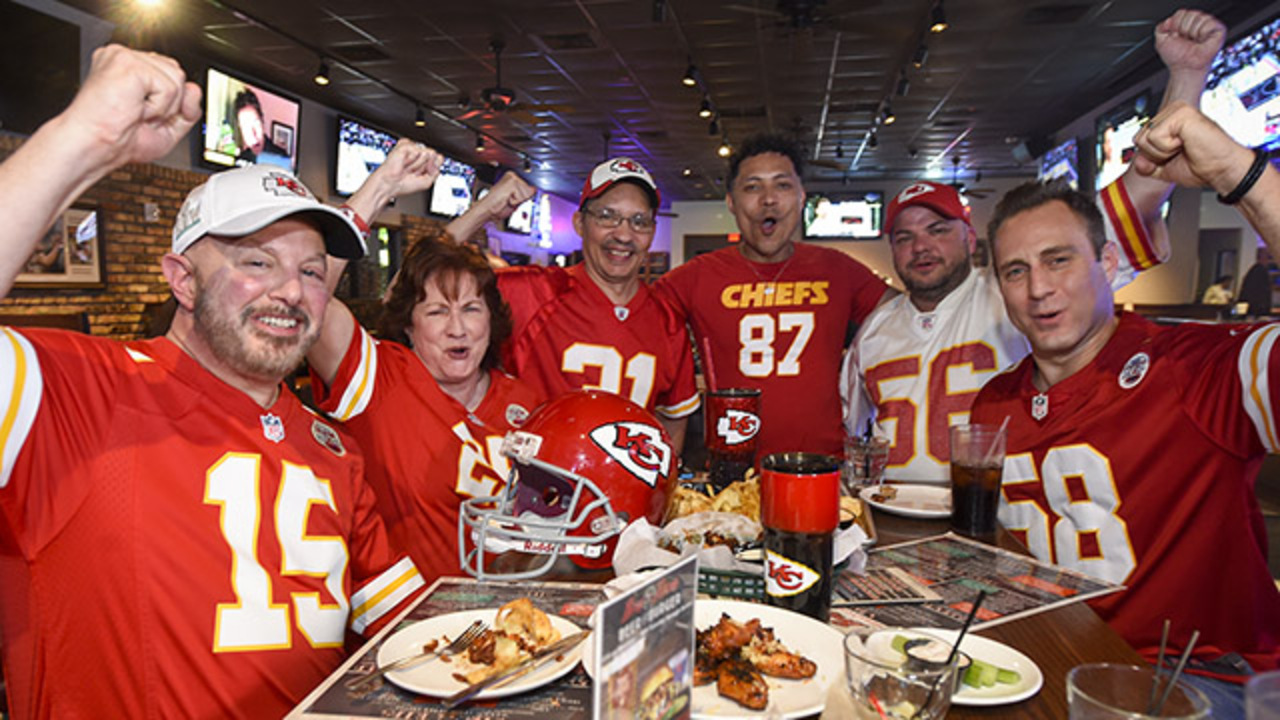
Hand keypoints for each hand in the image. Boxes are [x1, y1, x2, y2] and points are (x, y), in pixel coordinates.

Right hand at [60, 45, 200, 168]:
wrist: (96, 147)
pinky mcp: (127, 62)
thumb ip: (187, 108)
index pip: (170, 73)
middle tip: (140, 117)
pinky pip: (169, 86)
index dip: (171, 100)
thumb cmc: (118, 140)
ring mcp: (124, 57)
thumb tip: (195, 89)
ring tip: (136, 112)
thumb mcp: (166, 127)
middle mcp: (124, 58)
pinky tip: (134, 109)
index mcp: (128, 69)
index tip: (146, 116)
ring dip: (163, 107)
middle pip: (177, 73)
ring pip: (177, 78)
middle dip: (169, 103)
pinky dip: (158, 107)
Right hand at [368, 139, 441, 197]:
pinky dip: (411, 161)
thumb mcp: (428, 181)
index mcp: (425, 159)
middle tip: (413, 172)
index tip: (422, 175)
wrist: (390, 185)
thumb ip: (436, 170)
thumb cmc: (405, 184)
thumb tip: (437, 157)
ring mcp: (413, 147)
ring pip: (427, 153)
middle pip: (434, 155)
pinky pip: (418, 151)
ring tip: (408, 168)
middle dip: (425, 167)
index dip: (432, 169)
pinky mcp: (406, 144)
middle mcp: (419, 151)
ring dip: (418, 165)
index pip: (439, 158)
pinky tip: (404, 163)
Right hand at [477, 172, 535, 222]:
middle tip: (510, 200)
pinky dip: (516, 201)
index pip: (531, 187)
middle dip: (522, 199)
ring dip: (518, 200)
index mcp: (512, 177)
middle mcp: (513, 175)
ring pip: (528, 193)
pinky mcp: (513, 182)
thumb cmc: (497, 206)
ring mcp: (513, 177)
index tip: (513, 199)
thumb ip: (524, 193)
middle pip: (531, 190)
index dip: (524, 197)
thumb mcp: (514, 199)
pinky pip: (523, 196)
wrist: (487, 210)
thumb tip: (534, 190)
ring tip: (508, 200)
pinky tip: (507, 200)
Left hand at [1132, 101, 1253, 192]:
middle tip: (1181, 153)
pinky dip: (1168, 148)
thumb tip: (1136, 161)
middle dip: (1156, 155)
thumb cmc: (1202, 166)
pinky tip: (1186, 143)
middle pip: (1139, 139)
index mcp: (1168, 121)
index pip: (1140, 140)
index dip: (1153, 156)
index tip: (1176, 156)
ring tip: (1184, 147)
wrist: (1222, 170)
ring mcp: (1177, 109)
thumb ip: (1148, 165)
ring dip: (1162, 152)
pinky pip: (1154, 137)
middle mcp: (1172, 111)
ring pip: (1144, 138)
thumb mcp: (1165, 168)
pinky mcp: (1181, 112)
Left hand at [1153, 9, 1224, 76]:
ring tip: (1194, 41)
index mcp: (1185, 23)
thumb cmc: (1177, 57)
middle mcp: (1197, 23)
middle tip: (1186, 40)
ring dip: (1193, 33)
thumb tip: (1168, 21)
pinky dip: (1203, 33)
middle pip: (1190, 14)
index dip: (1176, 25)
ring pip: (1200, 17)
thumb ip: (1160, 28)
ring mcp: (1208, 25)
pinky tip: (1202, 40)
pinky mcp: (1219, 30)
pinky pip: (1210, 23)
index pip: (1181, 13)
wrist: (1185, 69)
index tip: (1176, 36)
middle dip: (1184, 29)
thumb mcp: (1160, 41)